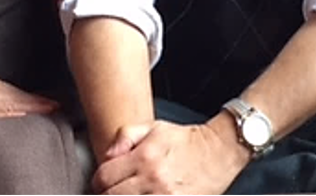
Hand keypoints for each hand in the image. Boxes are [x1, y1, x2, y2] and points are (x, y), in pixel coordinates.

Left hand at [92, 117, 247, 195]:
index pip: (104, 177)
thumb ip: (126, 135)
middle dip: (106, 195)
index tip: (102, 182)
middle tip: (112, 190)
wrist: (218, 153)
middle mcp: (153, 181)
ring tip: (126, 193)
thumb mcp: (154, 127)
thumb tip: (108, 155)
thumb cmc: (185, 140)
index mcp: (145, 158)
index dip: (97, 181)